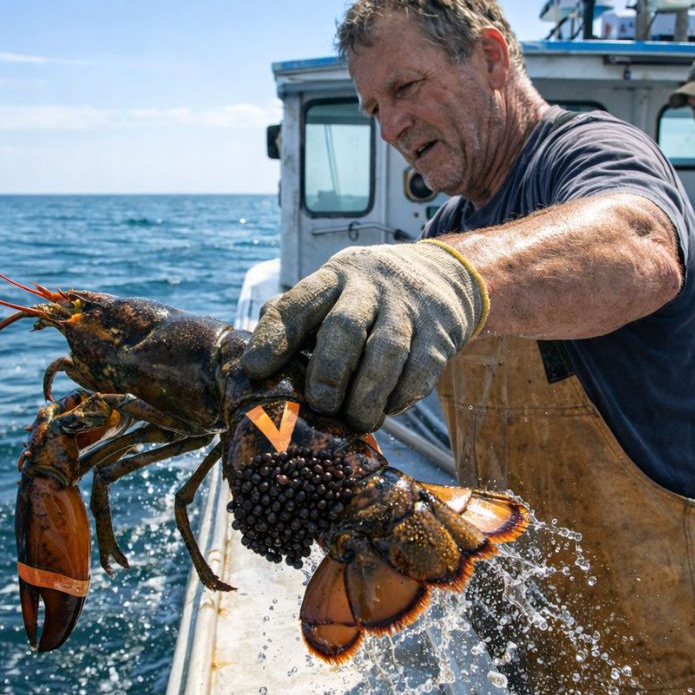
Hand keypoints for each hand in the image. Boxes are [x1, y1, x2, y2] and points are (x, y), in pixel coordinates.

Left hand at [240, 240, 487, 431]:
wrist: (444, 274)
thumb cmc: (368, 297)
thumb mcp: (333, 291)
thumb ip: (294, 318)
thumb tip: (249, 361)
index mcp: (334, 277)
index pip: (299, 302)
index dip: (274, 336)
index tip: (254, 370)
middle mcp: (370, 286)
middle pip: (344, 327)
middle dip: (328, 372)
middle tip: (320, 404)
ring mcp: (408, 307)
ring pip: (386, 351)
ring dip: (367, 393)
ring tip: (355, 420)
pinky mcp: (440, 331)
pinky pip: (420, 368)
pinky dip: (401, 395)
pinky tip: (388, 408)